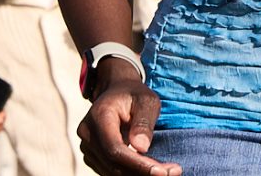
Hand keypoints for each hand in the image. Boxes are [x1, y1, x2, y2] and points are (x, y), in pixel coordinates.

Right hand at [79, 60, 178, 175]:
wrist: (117, 92)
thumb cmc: (134, 95)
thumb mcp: (146, 100)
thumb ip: (143, 122)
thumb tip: (141, 148)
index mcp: (99, 116)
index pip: (115, 149)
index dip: (137, 164)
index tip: (160, 172)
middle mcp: (88, 133)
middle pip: (113, 165)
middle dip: (142, 173)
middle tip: (173, 172)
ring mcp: (87, 147)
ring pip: (112, 172)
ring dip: (139, 175)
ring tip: (168, 171)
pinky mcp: (93, 156)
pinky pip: (111, 171)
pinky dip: (132, 173)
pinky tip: (151, 170)